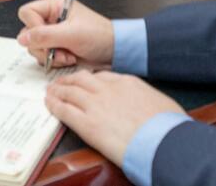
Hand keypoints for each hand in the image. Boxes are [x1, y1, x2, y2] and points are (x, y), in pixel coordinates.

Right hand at [17, 0, 113, 68]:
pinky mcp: (56, 49)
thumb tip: (23, 38)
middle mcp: (52, 19)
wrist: (113, 52)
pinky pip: (43, 56)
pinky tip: (68, 59)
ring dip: (50, 55)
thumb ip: (45, 35)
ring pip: (34, 47)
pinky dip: (54, 61)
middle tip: (59, 49)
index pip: (28, 13)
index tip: (47, 36)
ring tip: (67, 55)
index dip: (33, 26)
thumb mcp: (72, 34)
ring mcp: (53, 35)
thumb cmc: (100, 36)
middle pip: (28, 32)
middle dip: (44, 45)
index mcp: (55, 6)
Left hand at [46, 71, 185, 167]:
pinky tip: (49, 104)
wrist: (162, 140)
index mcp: (127, 83)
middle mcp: (108, 89)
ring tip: (50, 91)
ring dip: (58, 91)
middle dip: (69, 80)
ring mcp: (96, 105)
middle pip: (81, 80)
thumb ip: (146, 100)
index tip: (85, 81)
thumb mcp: (160, 103)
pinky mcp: (87, 124)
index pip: (101, 76)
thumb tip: (148, 106)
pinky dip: (55, 106)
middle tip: (61, 82)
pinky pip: (65, 111)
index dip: (89, 79)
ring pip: (69, 92)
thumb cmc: (167, 125)